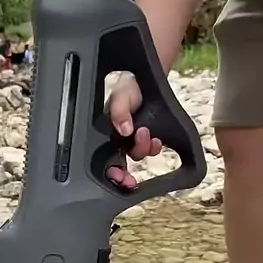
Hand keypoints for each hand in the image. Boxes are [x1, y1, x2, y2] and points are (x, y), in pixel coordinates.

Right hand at [106, 73, 161, 187]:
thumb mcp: (120, 95)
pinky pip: (152, 150)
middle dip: (125, 175)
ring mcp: (135, 139)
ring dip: (143, 150)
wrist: (148, 81)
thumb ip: (119, 111)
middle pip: (121, 163)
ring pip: (138, 155)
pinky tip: (156, 140)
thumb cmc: (129, 87)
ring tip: (146, 134)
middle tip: (130, 181)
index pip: (105, 158)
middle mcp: (120, 139)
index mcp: (107, 133)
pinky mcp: (150, 137)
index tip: (118, 177)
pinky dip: (154, 147)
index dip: (111, 171)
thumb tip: (124, 130)